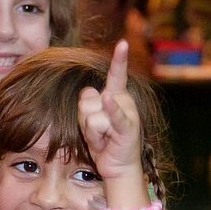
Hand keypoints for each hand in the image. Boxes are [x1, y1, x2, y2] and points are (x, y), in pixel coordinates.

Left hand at [77, 39, 141, 179]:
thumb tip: (93, 97)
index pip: (116, 74)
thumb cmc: (103, 141)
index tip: (122, 43)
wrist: (117, 166)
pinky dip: (111, 110)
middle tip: (97, 132)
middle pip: (86, 101)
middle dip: (84, 121)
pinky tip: (110, 99)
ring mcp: (127, 114)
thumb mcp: (89, 121)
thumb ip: (86, 105)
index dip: (119, 59)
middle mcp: (123, 100)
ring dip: (91, 133)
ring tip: (103, 139)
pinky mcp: (127, 128)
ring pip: (91, 117)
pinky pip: (113, 116)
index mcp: (115, 95)